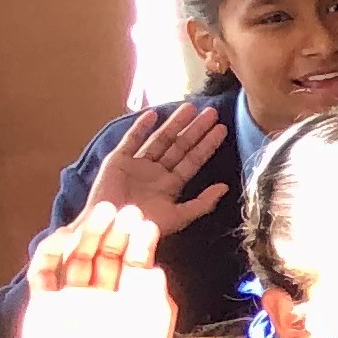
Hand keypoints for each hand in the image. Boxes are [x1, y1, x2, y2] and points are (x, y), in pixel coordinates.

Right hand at [18, 205, 177, 337]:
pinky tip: (64, 237)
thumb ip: (156, 307)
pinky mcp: (43, 304)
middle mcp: (103, 297)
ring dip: (87, 235)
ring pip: (79, 257)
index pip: (137, 265)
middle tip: (124, 209)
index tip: (147, 224)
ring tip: (99, 213)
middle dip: (116, 232)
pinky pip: (45, 272)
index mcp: (132, 304)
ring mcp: (72, 299)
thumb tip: (156, 270)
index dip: (142, 244)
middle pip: (109, 255)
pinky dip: (51, 253)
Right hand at [83, 105, 230, 234]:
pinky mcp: (118, 160)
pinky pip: (131, 140)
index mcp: (171, 184)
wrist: (112, 230)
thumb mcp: (178, 216)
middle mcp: (156, 171)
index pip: (193, 160)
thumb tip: (225, 187)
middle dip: (196, 129)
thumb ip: (202, 203)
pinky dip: (140, 127)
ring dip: (174, 123)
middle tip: (212, 112)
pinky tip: (153, 114)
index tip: (221, 129)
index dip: (207, 145)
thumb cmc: (144, 228)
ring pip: (160, 139)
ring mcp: (138, 164)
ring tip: (190, 108)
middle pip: (180, 146)